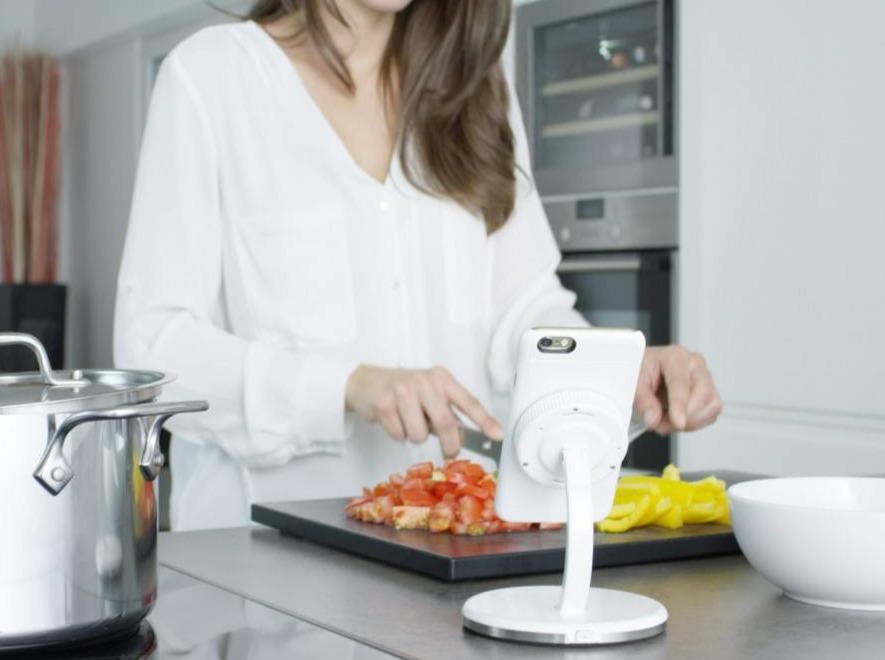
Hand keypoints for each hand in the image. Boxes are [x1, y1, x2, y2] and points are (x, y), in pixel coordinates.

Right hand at [345, 364, 503, 457]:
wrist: (364, 382)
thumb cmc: (402, 390)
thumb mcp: (428, 392)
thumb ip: (445, 409)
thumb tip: (462, 437)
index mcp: (440, 378)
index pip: (468, 401)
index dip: (485, 420)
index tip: (498, 434)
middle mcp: (424, 381)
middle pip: (446, 422)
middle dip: (450, 444)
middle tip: (449, 453)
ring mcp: (403, 391)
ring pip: (420, 434)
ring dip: (415, 436)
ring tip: (407, 422)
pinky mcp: (384, 404)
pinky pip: (399, 434)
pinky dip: (397, 434)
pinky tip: (392, 420)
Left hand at [634, 346, 721, 434]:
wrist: (644, 373)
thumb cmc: (640, 373)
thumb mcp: (633, 384)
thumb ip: (643, 402)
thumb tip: (654, 420)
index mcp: (675, 356)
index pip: (681, 382)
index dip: (680, 405)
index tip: (678, 423)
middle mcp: (695, 364)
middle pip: (703, 393)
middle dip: (686, 416)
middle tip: (661, 426)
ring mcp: (705, 378)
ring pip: (712, 406)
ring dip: (691, 422)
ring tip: (666, 423)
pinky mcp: (709, 393)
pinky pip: (711, 414)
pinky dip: (695, 423)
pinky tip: (676, 420)